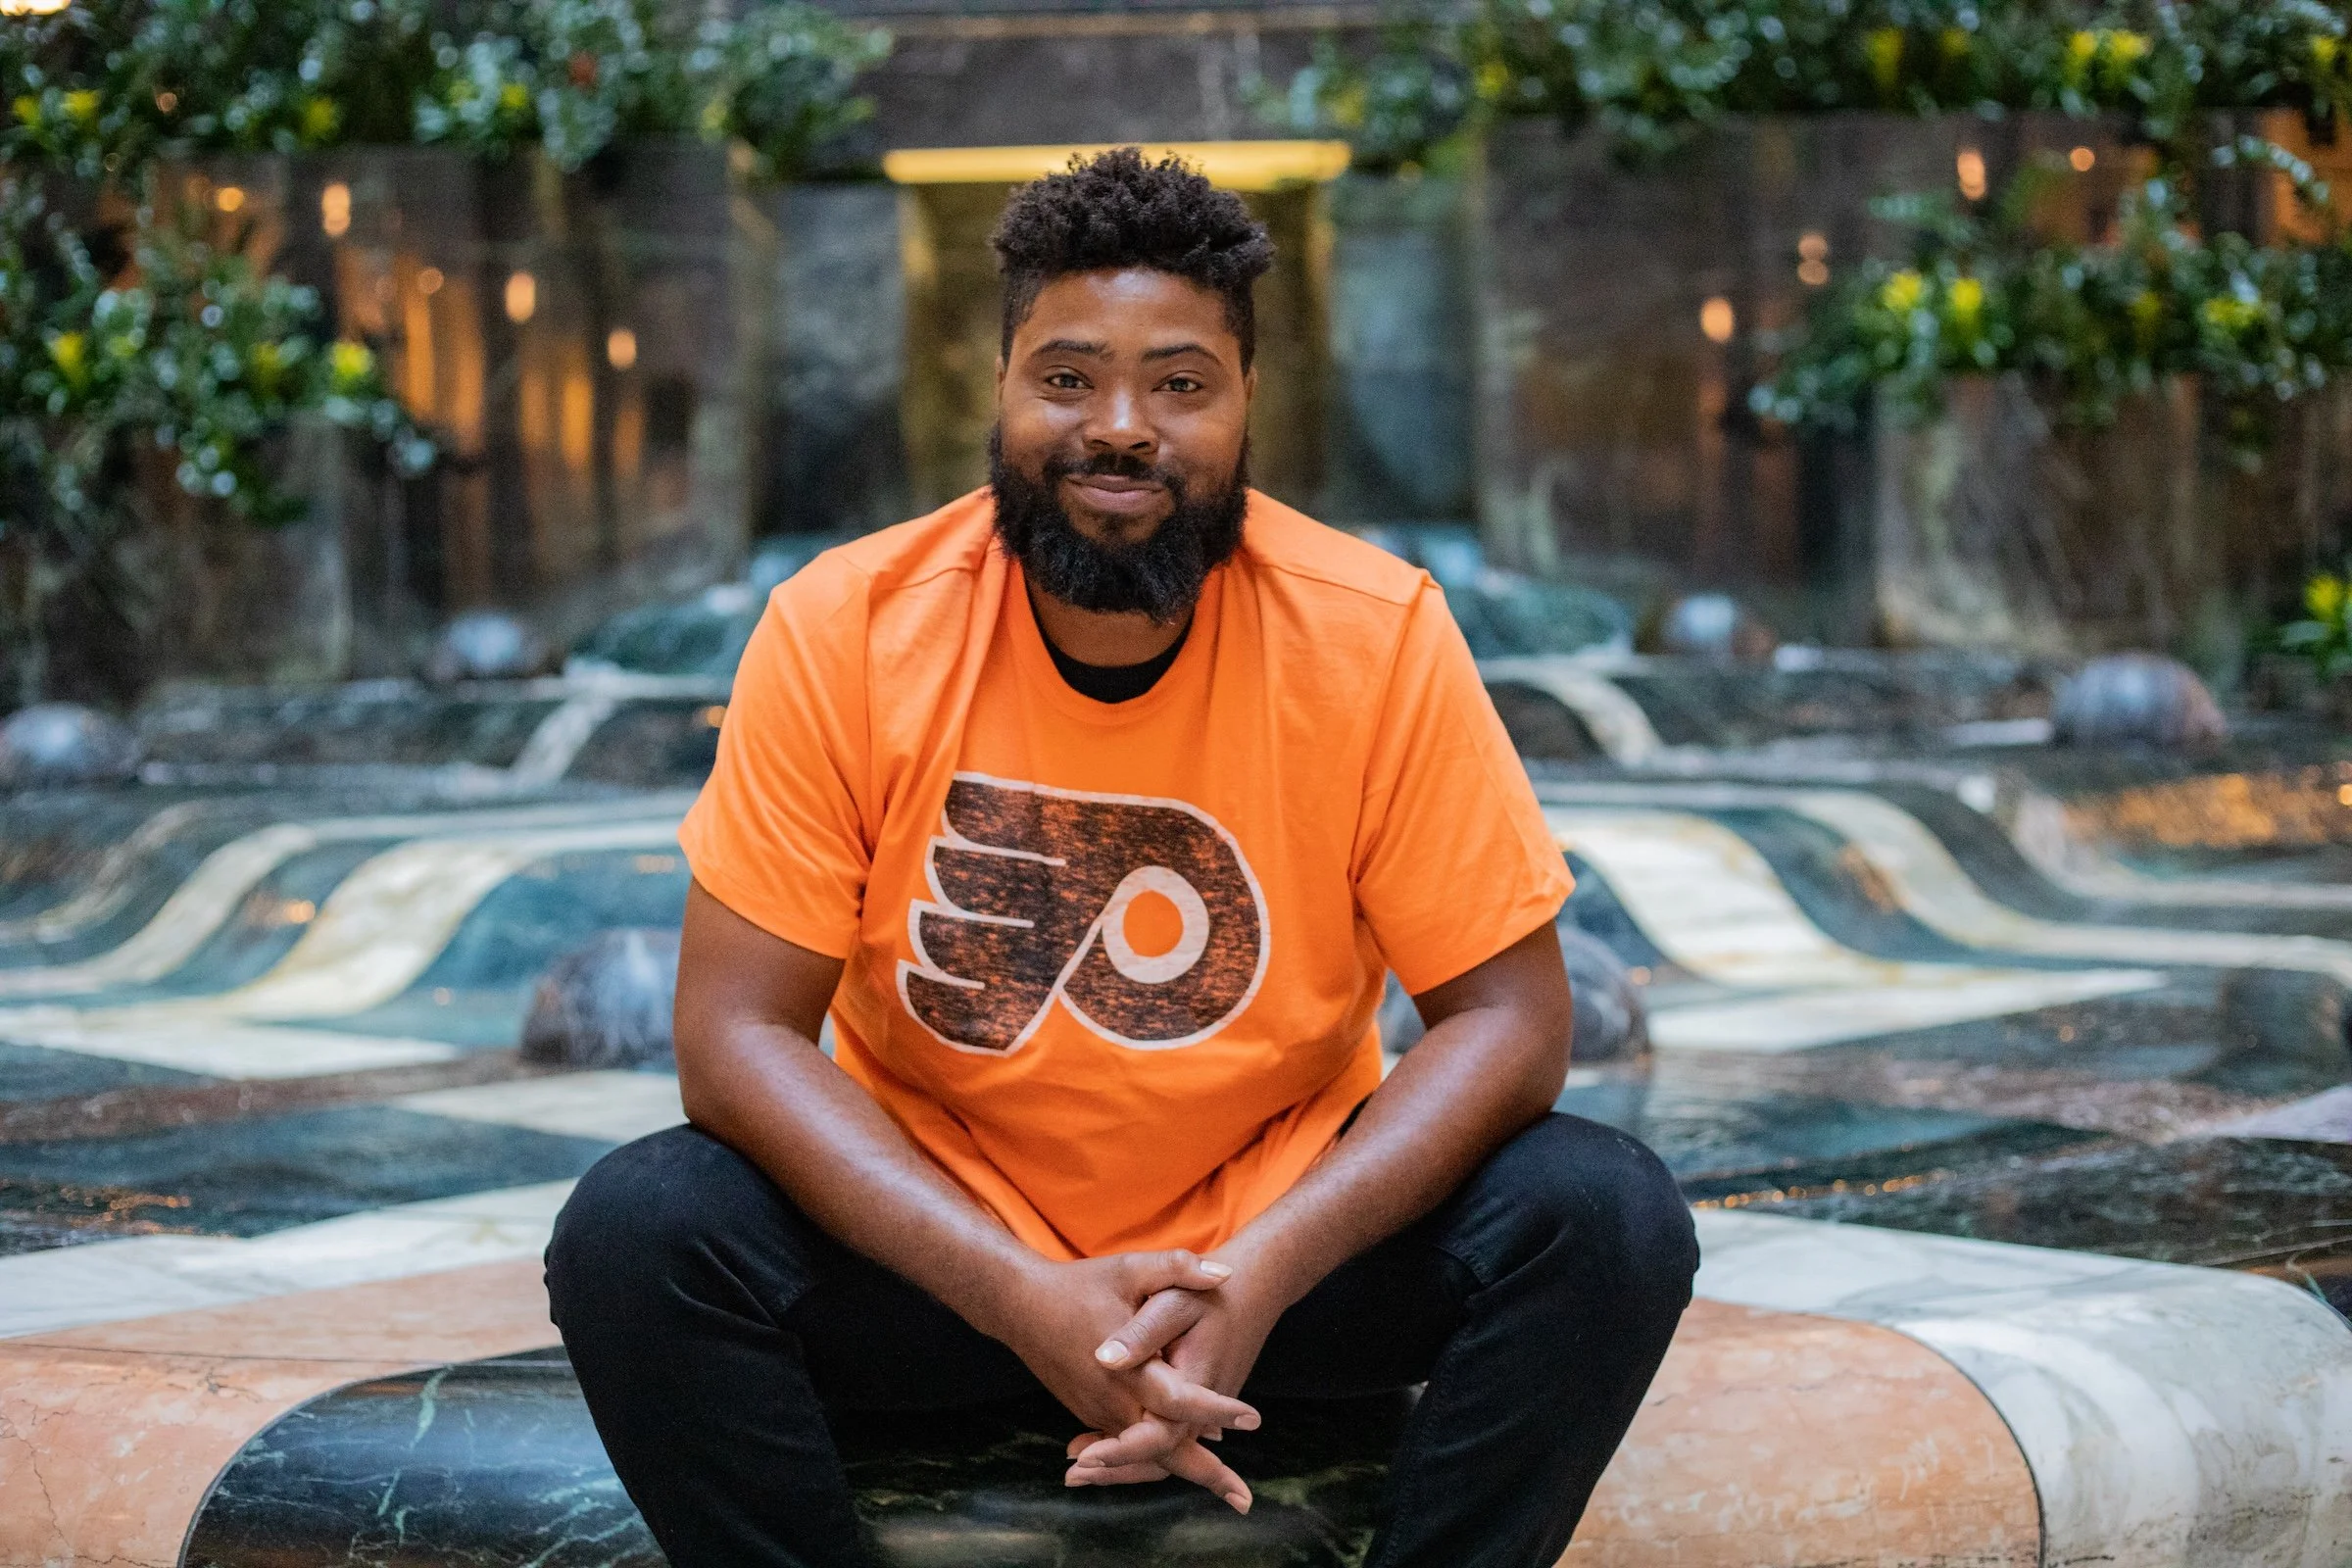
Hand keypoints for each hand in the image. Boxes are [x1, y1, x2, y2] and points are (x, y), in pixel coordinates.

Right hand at [987, 1250, 1261, 1509]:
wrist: (1020, 1307)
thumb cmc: (1078, 1286)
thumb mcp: (1130, 1269)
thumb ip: (1177, 1269)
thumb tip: (1225, 1275)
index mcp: (1126, 1369)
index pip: (1178, 1401)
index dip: (1216, 1410)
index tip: (1252, 1417)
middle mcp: (1113, 1401)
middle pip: (1165, 1450)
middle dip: (1206, 1474)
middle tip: (1244, 1500)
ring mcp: (1100, 1413)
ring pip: (1147, 1455)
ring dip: (1187, 1470)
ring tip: (1228, 1490)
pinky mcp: (1093, 1414)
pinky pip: (1131, 1445)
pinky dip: (1159, 1458)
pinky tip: (1190, 1461)